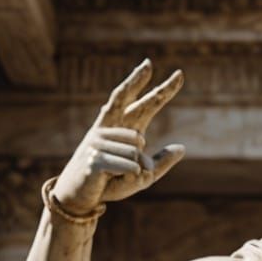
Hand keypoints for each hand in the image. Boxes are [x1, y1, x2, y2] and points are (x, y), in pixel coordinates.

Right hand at [51, 59, 185, 215]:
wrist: (78, 197)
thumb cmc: (108, 184)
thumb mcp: (141, 176)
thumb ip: (160, 163)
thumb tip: (182, 148)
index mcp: (119, 128)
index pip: (141, 103)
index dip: (159, 90)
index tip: (179, 75)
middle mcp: (107, 126)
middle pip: (123, 97)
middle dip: (135, 79)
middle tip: (147, 63)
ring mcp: (98, 139)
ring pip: (137, 150)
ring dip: (137, 169)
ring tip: (119, 176)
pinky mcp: (95, 156)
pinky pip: (128, 164)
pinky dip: (130, 175)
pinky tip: (115, 178)